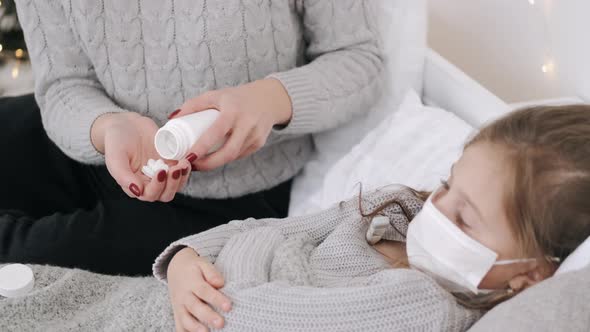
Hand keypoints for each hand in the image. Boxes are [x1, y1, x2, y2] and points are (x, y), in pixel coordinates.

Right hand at [91, 112, 191, 201]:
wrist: (127, 124)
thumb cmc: (116, 141)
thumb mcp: (115, 157)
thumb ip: (123, 176)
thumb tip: (137, 192)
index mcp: (134, 185)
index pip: (149, 194)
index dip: (157, 187)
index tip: (161, 171)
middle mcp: (149, 182)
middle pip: (165, 194)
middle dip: (172, 185)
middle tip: (175, 169)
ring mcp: (162, 173)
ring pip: (176, 185)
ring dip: (182, 178)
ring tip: (184, 164)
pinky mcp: (171, 163)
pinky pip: (182, 172)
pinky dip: (186, 169)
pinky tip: (186, 159)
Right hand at [168, 247, 231, 331]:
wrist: (175, 269)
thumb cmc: (194, 268)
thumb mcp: (203, 264)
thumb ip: (212, 273)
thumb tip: (220, 283)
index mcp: (192, 282)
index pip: (204, 291)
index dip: (216, 299)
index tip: (228, 306)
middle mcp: (184, 296)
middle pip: (195, 307)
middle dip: (208, 316)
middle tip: (221, 323)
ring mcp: (179, 306)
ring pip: (185, 319)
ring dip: (195, 328)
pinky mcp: (177, 314)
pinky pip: (179, 326)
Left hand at [171, 78, 292, 170]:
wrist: (268, 99)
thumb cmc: (236, 98)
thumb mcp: (215, 96)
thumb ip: (193, 105)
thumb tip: (172, 119)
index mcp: (233, 111)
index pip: (216, 133)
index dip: (202, 148)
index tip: (187, 157)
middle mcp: (247, 124)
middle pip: (228, 152)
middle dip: (208, 164)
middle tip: (192, 165)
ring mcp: (255, 136)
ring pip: (233, 156)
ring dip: (215, 163)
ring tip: (199, 163)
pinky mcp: (259, 144)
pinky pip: (239, 155)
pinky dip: (226, 158)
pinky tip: (216, 158)